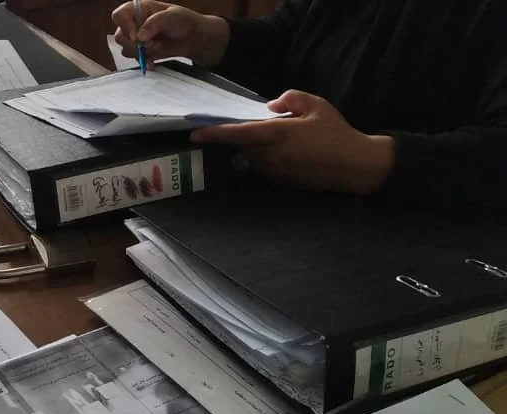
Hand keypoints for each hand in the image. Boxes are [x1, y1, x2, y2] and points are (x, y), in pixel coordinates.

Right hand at [111, 1, 229, 67]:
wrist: (193, 37)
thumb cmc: (183, 21)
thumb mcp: (171, 17)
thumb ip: (154, 24)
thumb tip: (139, 37)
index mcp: (139, 9)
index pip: (120, 15)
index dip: (125, 26)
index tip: (136, 37)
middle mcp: (135, 23)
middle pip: (120, 35)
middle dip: (134, 44)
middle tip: (151, 44)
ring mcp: (137, 38)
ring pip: (125, 49)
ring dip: (141, 52)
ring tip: (157, 46)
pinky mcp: (141, 51)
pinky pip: (134, 59)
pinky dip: (143, 61)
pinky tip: (153, 61)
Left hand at [190, 91, 395, 193]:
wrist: (354, 165)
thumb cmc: (336, 132)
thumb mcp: (317, 105)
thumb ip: (290, 99)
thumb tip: (270, 105)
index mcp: (277, 134)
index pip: (237, 133)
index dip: (214, 133)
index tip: (194, 133)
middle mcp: (270, 155)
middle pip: (242, 144)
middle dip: (243, 135)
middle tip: (262, 125)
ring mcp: (274, 171)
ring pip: (252, 156)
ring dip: (256, 146)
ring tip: (283, 137)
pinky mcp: (280, 181)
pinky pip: (264, 165)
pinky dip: (266, 156)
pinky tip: (288, 150)